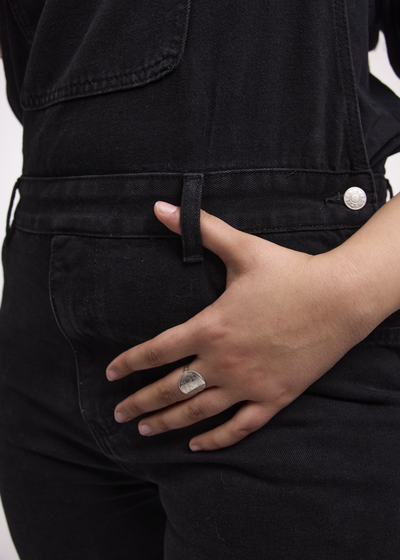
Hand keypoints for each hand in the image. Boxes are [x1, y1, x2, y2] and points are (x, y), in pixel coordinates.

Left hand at [106, 201, 376, 450]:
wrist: (340, 297)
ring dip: (169, 423)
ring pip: (199, 411)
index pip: (157, 351)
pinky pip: (240, 426)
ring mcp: (249, 384)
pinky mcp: (274, 397)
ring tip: (146, 430)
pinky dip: (217, 439)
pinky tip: (198, 444)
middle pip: (171, 388)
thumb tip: (161, 206)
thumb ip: (201, 228)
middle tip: (119, 415)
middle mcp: (223, 361)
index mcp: (211, 327)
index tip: (111, 374)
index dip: (130, 363)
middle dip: (140, 403)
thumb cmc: (291, 272)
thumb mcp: (242, 248)